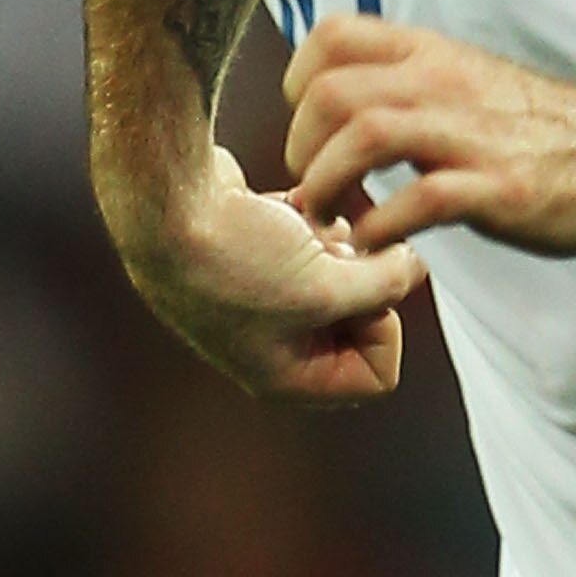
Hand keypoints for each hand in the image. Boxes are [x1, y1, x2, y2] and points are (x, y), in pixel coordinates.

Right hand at [120, 147, 423, 400]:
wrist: (160, 198)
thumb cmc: (232, 255)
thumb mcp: (327, 283)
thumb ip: (387, 284)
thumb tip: (414, 267)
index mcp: (286, 379)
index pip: (377, 375)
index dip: (382, 326)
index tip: (359, 289)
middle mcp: (273, 349)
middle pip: (363, 324)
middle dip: (362, 280)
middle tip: (335, 253)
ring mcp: (261, 300)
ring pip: (340, 277)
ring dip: (337, 246)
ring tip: (306, 231)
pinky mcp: (253, 254)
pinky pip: (311, 244)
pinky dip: (313, 222)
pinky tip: (293, 207)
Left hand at [287, 20, 575, 254]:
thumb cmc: (538, 130)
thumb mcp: (467, 81)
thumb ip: (408, 84)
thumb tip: (345, 103)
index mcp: (431, 54)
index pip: (333, 35)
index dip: (298, 80)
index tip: (305, 126)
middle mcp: (443, 83)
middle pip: (332, 92)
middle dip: (301, 145)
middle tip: (309, 185)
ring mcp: (469, 135)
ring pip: (364, 136)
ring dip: (327, 183)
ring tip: (327, 217)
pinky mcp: (495, 188)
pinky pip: (416, 200)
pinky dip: (381, 227)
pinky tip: (378, 243)